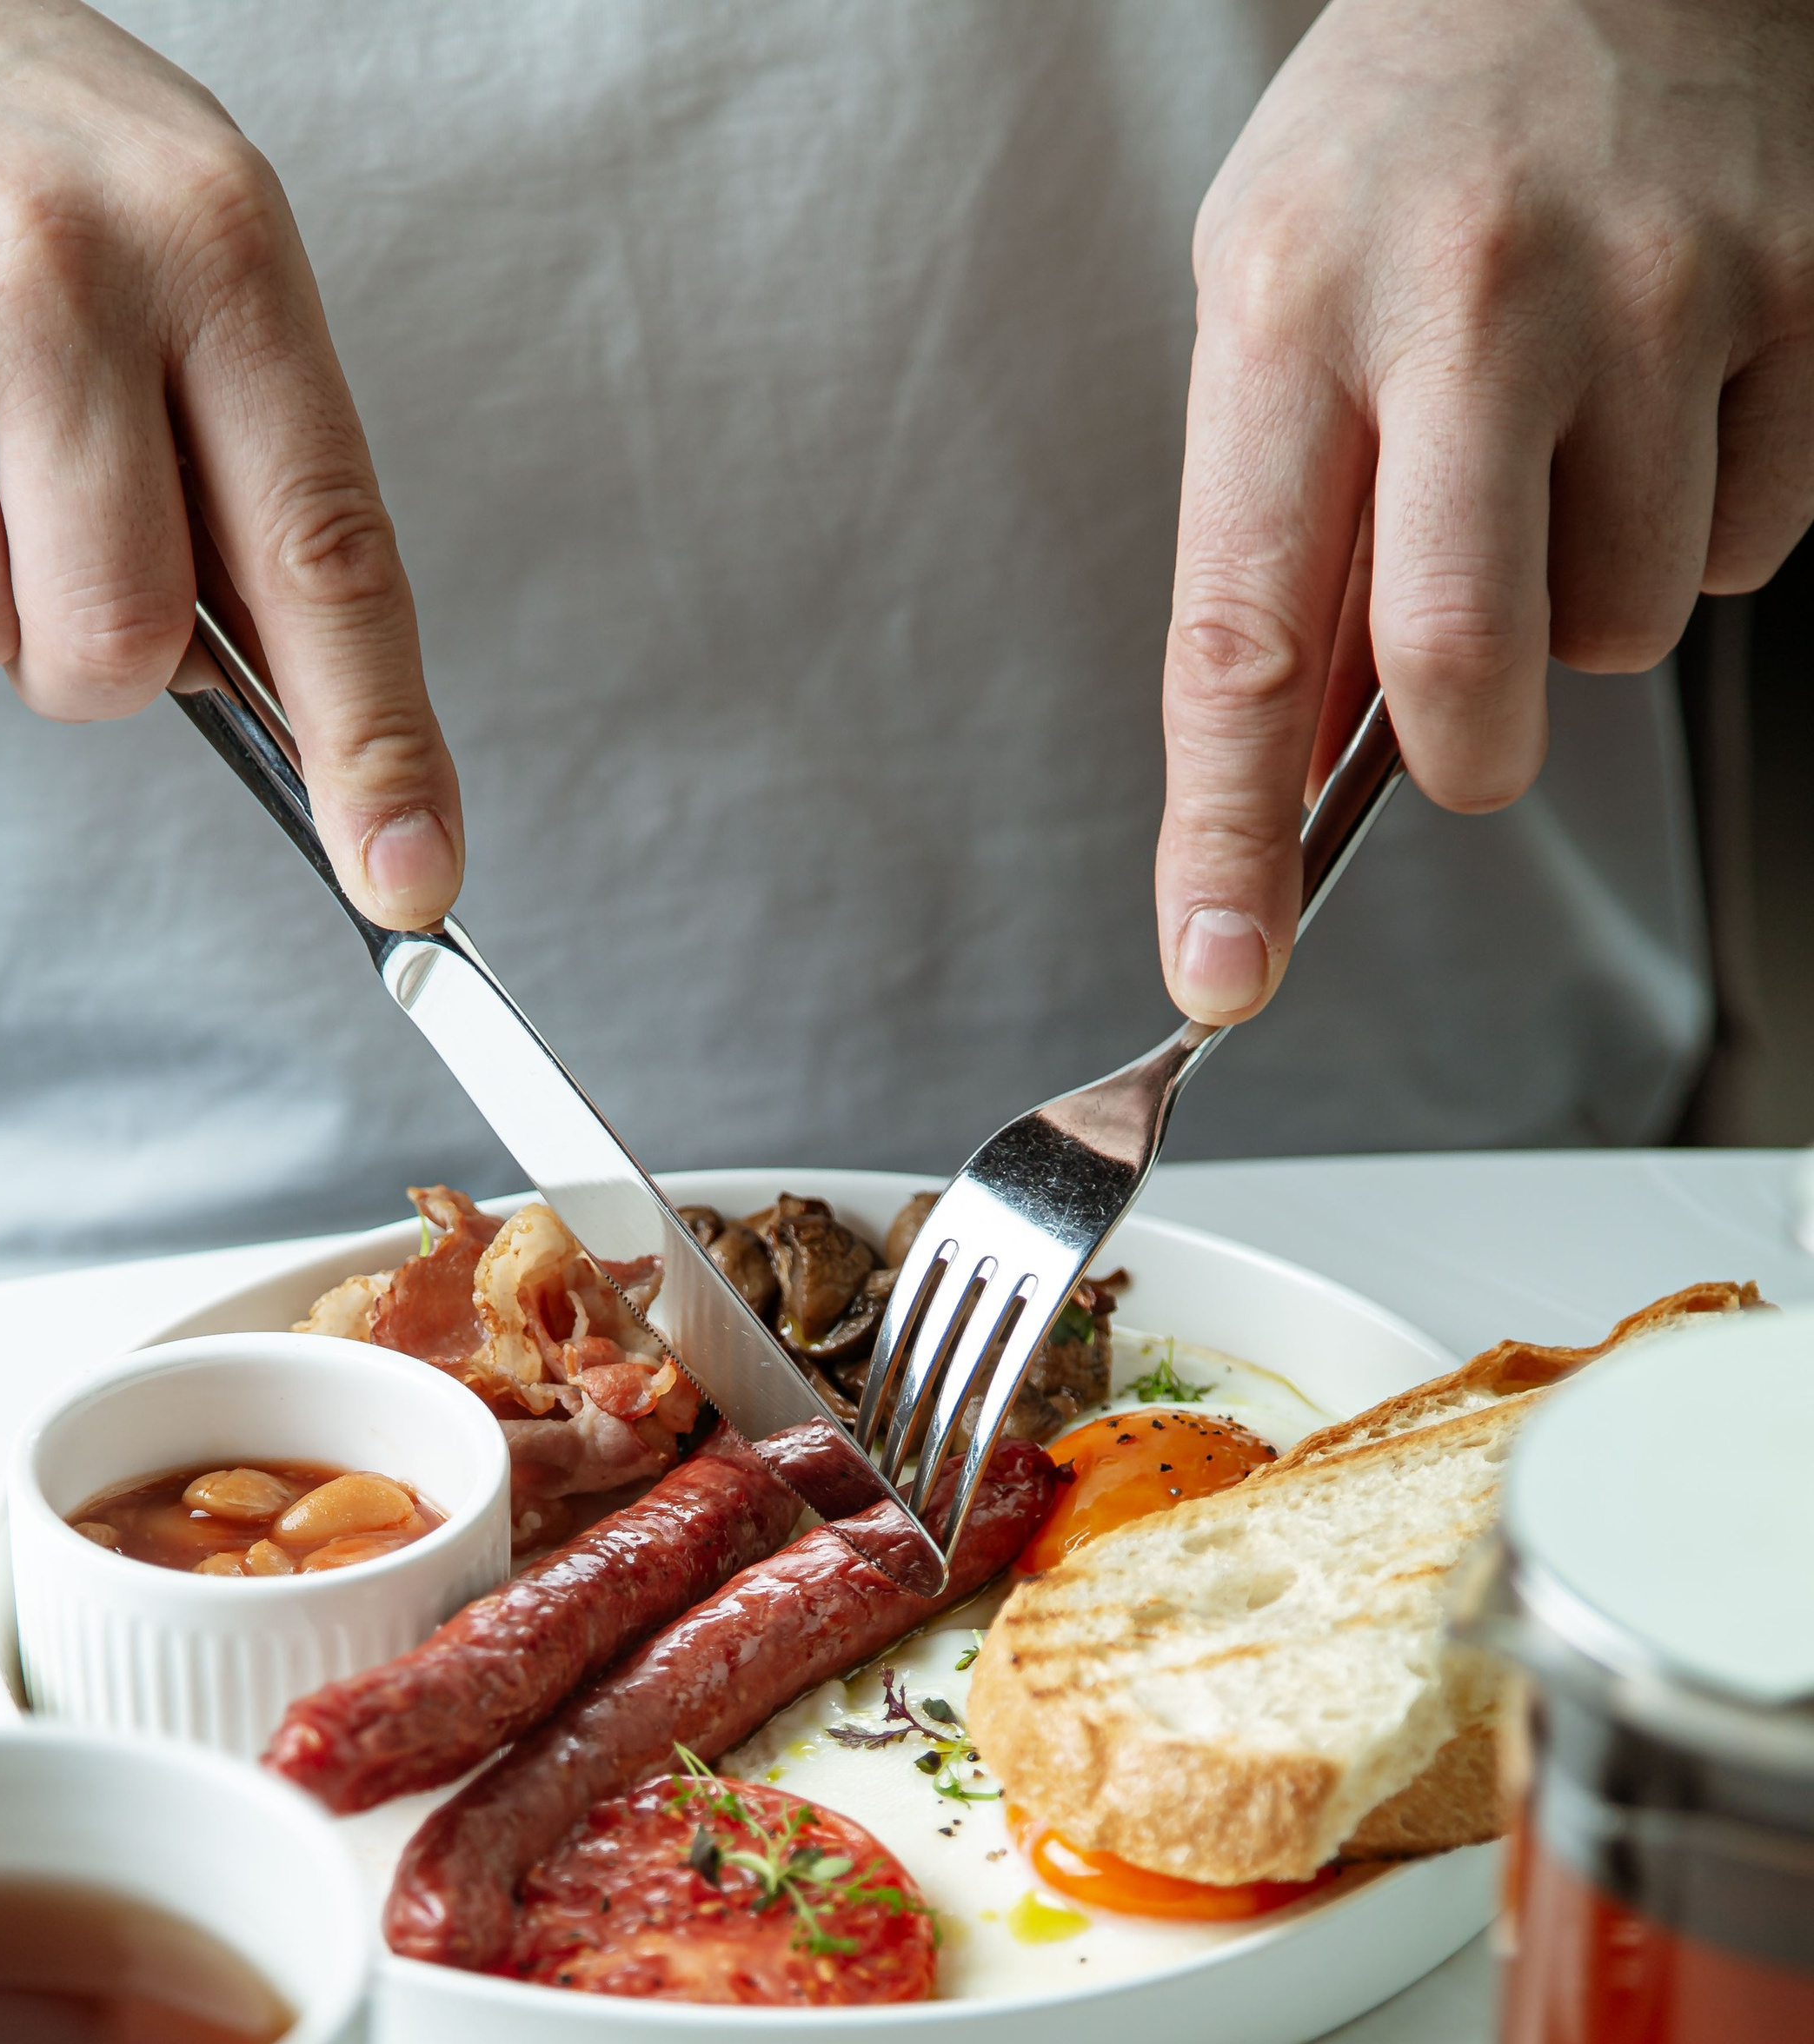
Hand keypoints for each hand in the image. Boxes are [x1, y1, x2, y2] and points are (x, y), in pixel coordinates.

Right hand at [0, 0, 461, 925]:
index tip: (410, 873)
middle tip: (37, 504)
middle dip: (85, 642)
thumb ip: (236, 445)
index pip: (324, 551)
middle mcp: (50, 270)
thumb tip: (264, 689)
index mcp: (209, 238)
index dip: (374, 741)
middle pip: (117, 649)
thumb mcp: (170, 222)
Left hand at [1158, 0, 1813, 1023]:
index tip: (1217, 970)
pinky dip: (1703, 523)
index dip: (1225, 837)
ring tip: (1567, 448)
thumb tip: (1304, 766)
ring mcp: (1654, 290)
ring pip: (1629, 622)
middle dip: (1467, 748)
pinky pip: (1755, 546)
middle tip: (1465, 704)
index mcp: (1288, 311)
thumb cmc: (1407, 144)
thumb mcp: (1272, 305)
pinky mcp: (1800, 291)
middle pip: (1468, 668)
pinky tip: (1665, 400)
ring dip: (1590, 606)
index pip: (1240, 641)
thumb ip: (1285, 538)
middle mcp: (1468, 299)